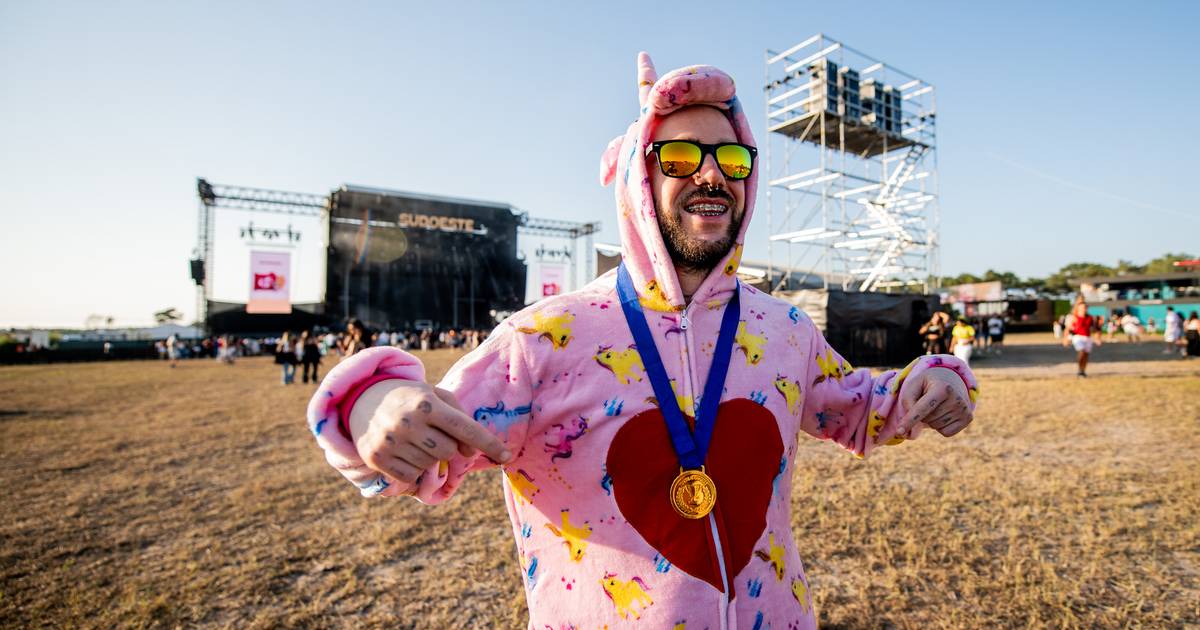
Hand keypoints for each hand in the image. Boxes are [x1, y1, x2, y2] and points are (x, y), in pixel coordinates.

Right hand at [348, 380, 512, 485]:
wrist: (363, 399)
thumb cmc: (411, 398)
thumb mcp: (436, 395)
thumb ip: (460, 418)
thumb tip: (472, 452)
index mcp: (427, 403)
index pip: (466, 428)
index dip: (489, 444)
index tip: (507, 456)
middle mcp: (408, 422)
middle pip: (449, 451)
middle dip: (448, 445)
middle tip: (432, 432)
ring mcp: (391, 442)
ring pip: (430, 465)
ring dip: (429, 456)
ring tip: (414, 438)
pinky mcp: (377, 459)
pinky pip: (411, 476)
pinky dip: (413, 468)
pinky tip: (403, 450)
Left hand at [897, 367, 972, 436]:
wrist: (950, 380)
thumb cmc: (927, 384)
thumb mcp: (913, 386)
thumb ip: (907, 403)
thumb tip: (907, 431)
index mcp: (943, 388)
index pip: (922, 409)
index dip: (909, 420)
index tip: (899, 431)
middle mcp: (957, 398)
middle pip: (927, 419)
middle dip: (922, 414)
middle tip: (928, 400)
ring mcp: (965, 409)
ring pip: (936, 426)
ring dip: (931, 419)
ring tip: (937, 405)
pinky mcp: (968, 418)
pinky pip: (946, 432)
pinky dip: (940, 426)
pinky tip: (944, 412)